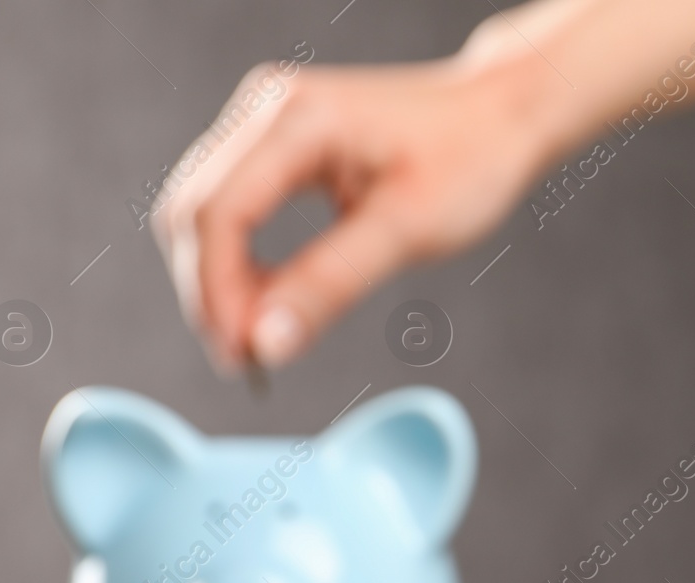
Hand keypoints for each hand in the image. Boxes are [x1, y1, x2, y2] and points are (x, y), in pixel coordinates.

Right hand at [153, 49, 559, 373]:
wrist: (499, 117)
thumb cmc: (469, 161)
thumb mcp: (407, 230)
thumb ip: (331, 284)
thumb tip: (266, 345)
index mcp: (298, 119)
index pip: (219, 213)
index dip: (217, 294)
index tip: (242, 358)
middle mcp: (267, 108)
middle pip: (195, 212)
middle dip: (210, 294)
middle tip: (246, 362)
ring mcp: (265, 122)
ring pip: (204, 212)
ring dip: (218, 282)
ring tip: (259, 342)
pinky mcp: (274, 143)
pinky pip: (230, 206)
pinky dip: (238, 262)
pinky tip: (268, 306)